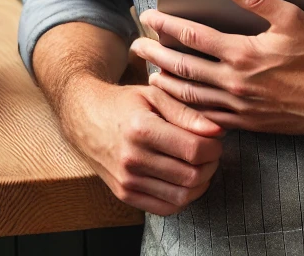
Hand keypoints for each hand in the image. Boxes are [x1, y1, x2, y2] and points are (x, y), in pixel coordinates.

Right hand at [63, 78, 224, 215]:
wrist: (86, 119)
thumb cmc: (124, 103)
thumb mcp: (154, 95)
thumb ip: (187, 113)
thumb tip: (217, 131)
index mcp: (142, 129)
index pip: (193, 149)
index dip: (214, 146)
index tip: (216, 138)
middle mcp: (133, 159)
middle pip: (191, 175)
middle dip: (211, 164)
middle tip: (211, 150)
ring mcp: (128, 181)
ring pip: (182, 196)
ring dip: (201, 182)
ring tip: (200, 164)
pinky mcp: (125, 195)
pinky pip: (166, 208)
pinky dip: (183, 197)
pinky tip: (185, 179)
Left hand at [130, 0, 303, 134]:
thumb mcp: (292, 18)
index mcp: (242, 53)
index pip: (192, 36)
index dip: (166, 25)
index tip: (149, 17)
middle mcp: (234, 82)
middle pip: (183, 67)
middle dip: (155, 55)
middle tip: (135, 48)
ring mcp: (239, 106)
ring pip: (191, 95)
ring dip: (167, 83)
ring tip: (150, 76)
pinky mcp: (248, 123)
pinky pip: (208, 118)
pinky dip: (188, 110)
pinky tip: (181, 106)